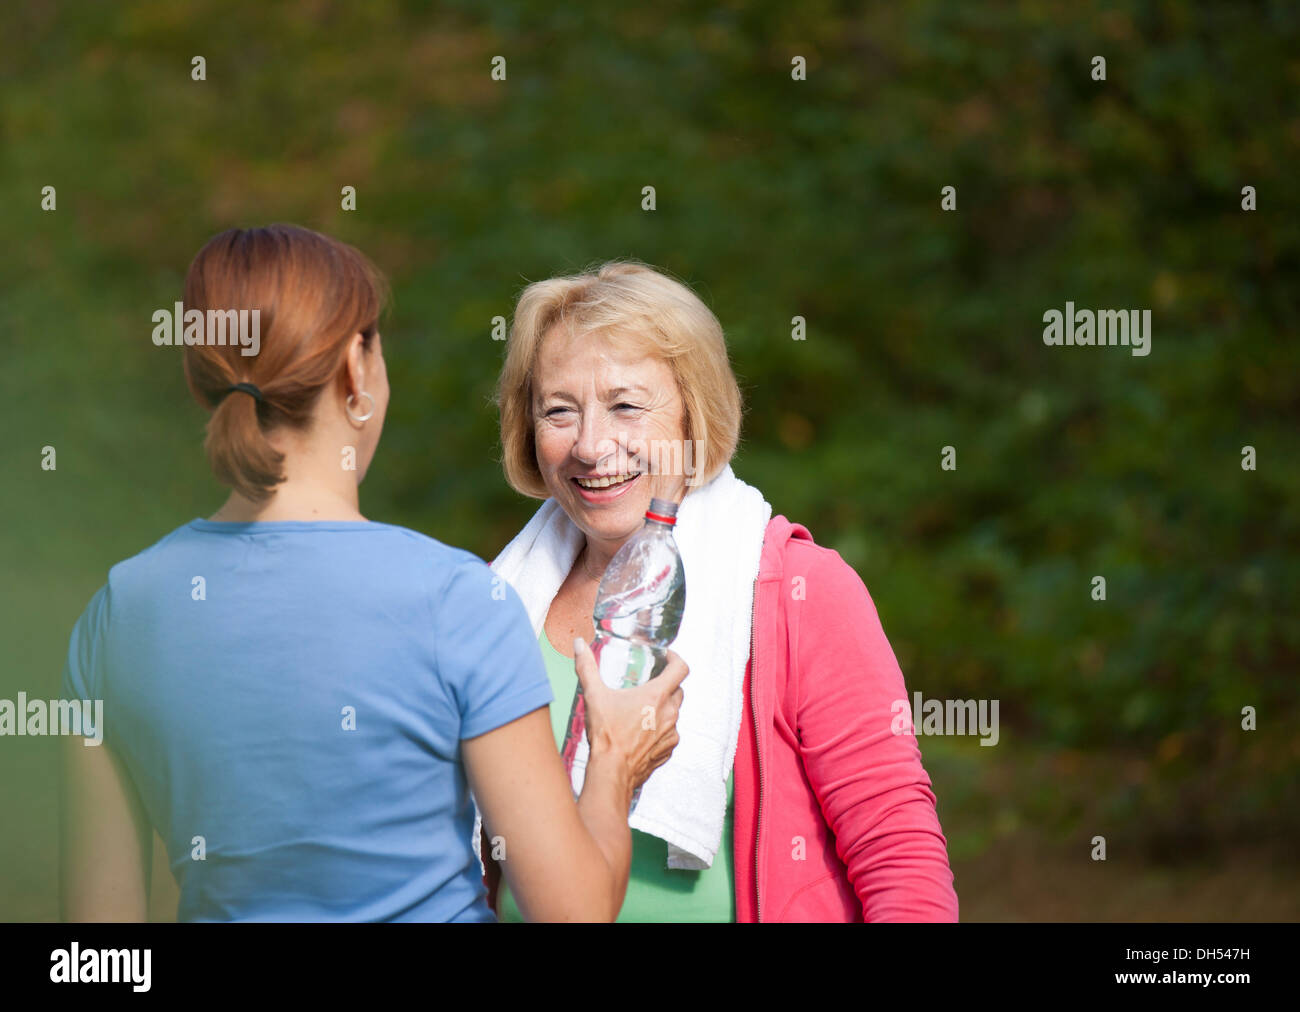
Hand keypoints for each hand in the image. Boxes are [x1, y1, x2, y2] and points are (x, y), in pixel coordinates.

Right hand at [573, 639, 686, 794]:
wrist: (611, 772)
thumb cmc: (606, 736)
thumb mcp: (594, 696)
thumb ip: (587, 667)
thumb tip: (579, 645)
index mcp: (656, 696)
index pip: (680, 669)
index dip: (676, 659)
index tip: (667, 658)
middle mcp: (669, 714)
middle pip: (678, 690)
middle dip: (666, 685)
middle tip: (650, 684)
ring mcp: (671, 734)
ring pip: (674, 713)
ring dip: (662, 709)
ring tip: (641, 711)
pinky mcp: (667, 750)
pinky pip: (669, 734)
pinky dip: (659, 730)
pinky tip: (641, 733)